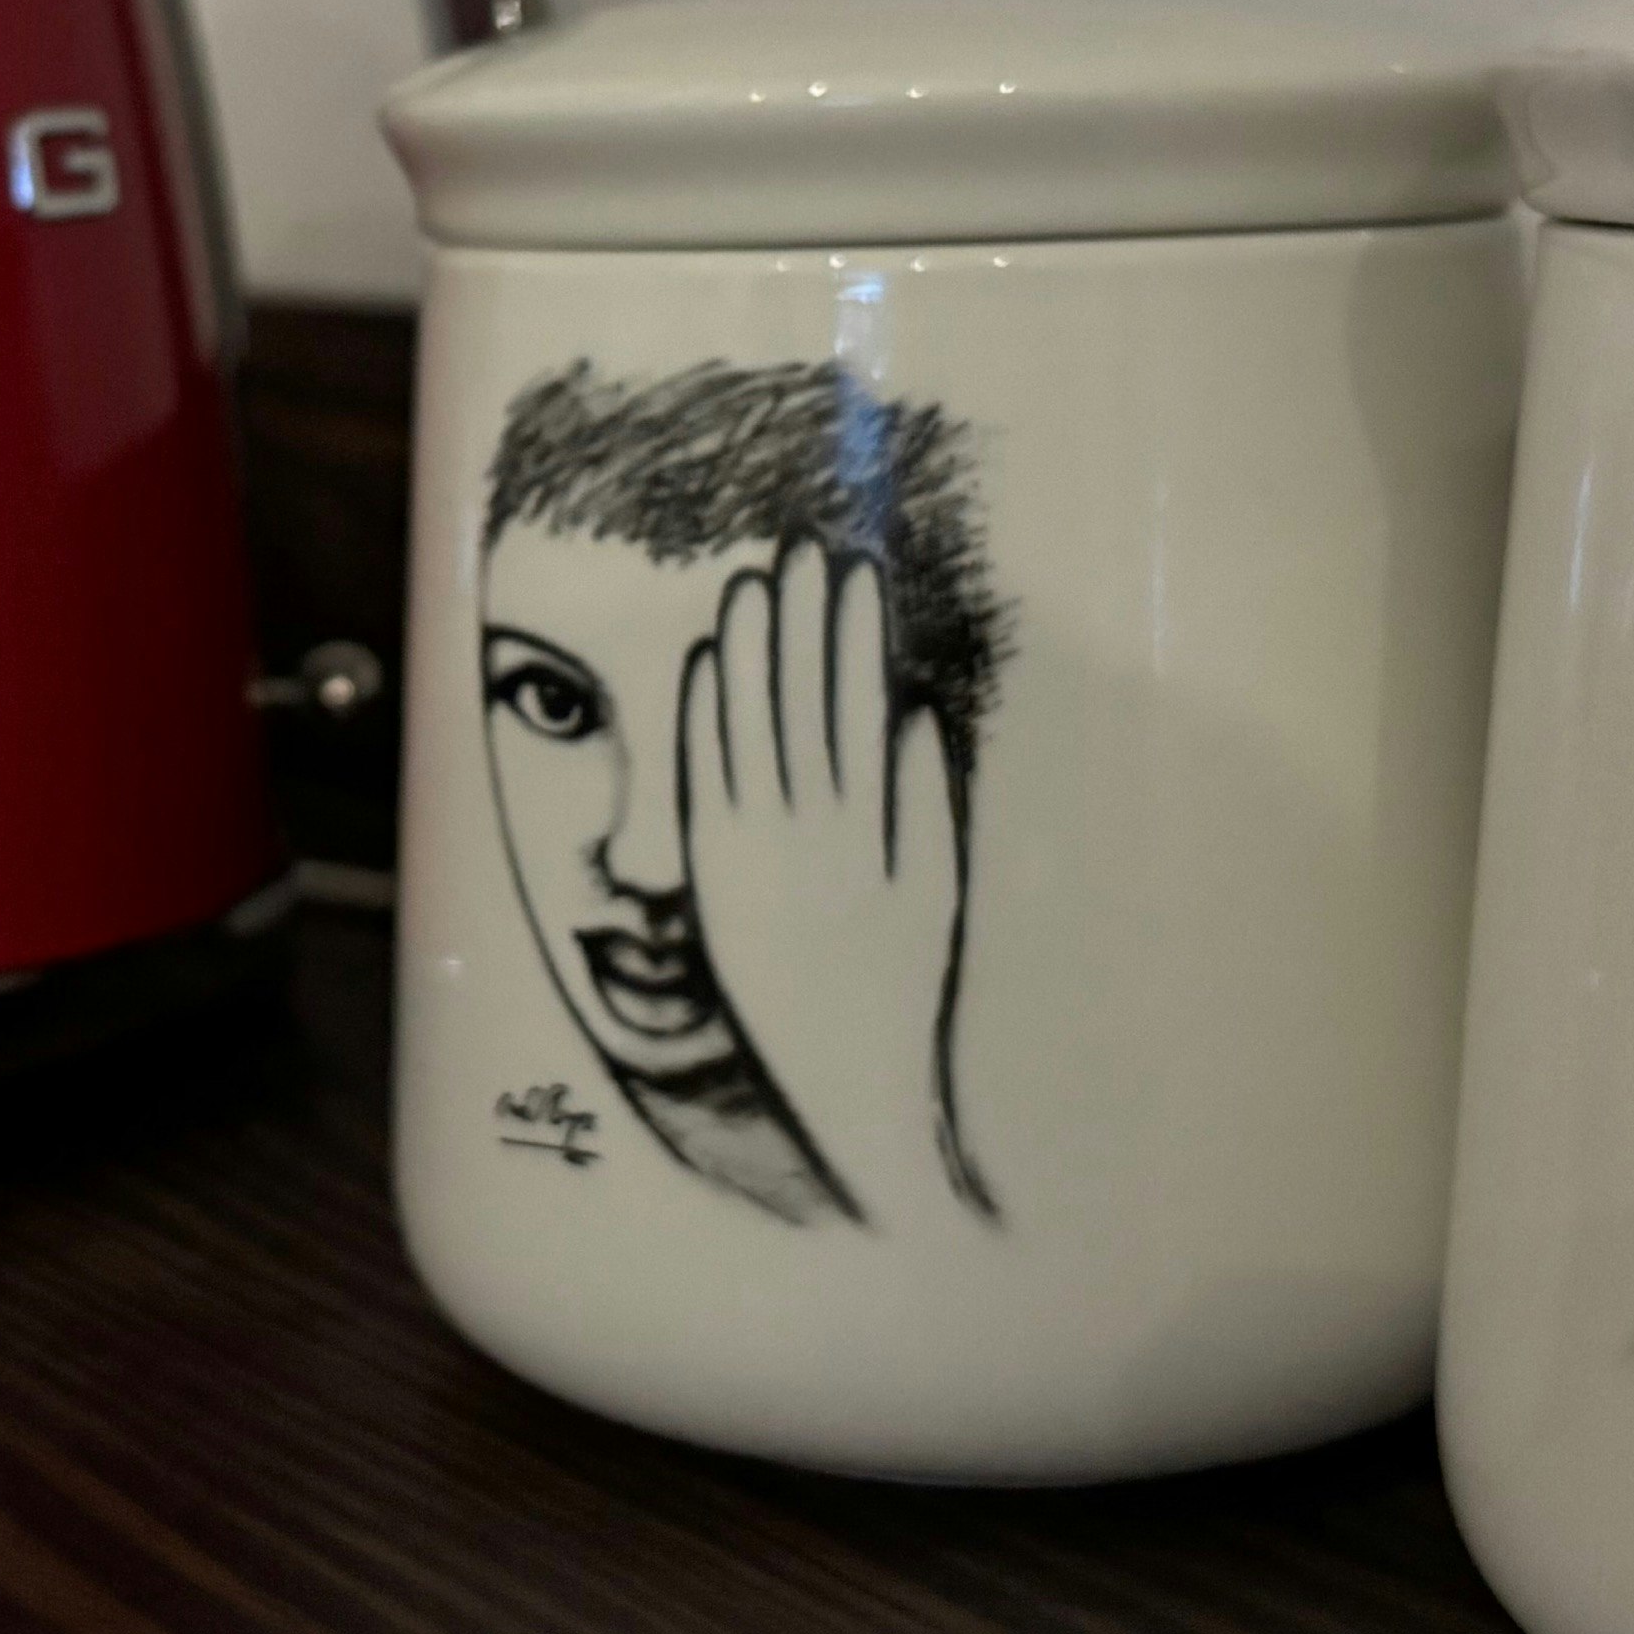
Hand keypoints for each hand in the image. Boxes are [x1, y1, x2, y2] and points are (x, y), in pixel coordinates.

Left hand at [680, 542, 980, 1223]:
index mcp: (864, 833)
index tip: (854, 571)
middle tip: (801, 547)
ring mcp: (750, 853)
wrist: (845, 1087)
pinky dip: (699, 720)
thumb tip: (913, 710)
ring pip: (741, 731)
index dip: (851, 636)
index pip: (853, 707)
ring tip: (748, 581)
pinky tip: (700, 662)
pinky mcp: (710, 877)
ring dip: (743, 653)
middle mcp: (803, 835)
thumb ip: (924, 803)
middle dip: (798, 621)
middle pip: (795, 704)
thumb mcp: (934, 896)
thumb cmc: (900, 992)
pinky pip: (699, 781)